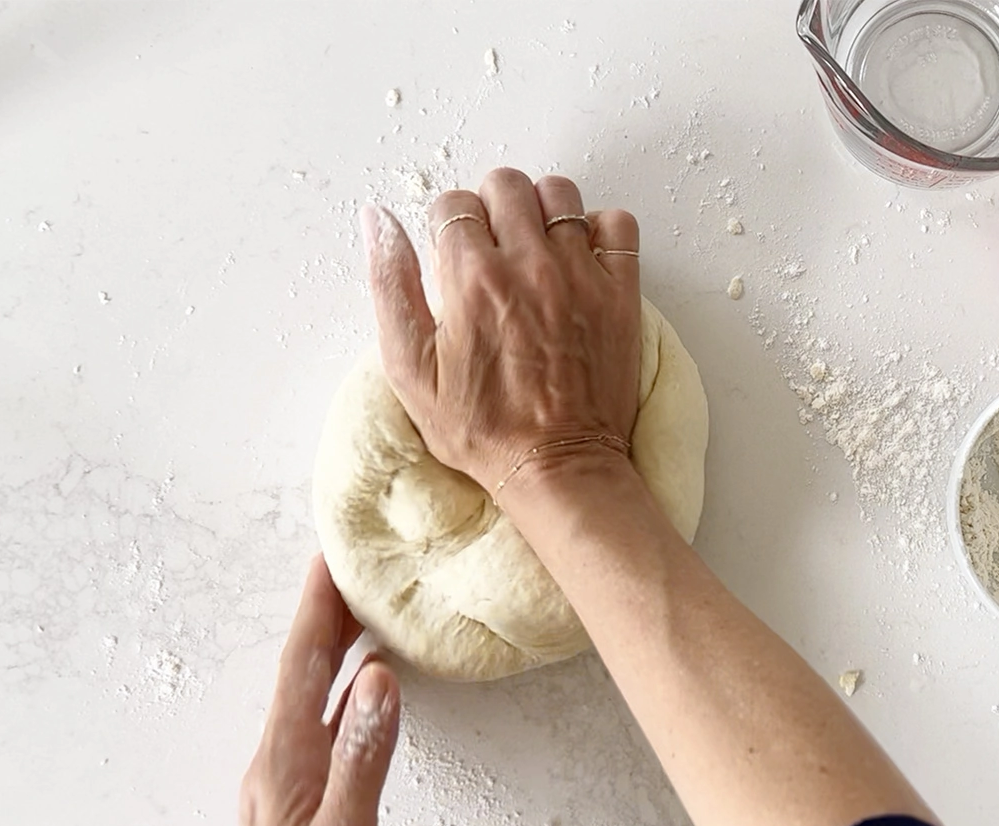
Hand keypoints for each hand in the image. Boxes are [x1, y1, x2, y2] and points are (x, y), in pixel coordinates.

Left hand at [239, 556, 399, 825]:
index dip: (316, 610)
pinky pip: (321, 727)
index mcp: (282, 765)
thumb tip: (378, 679)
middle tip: (348, 570)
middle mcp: (276, 767)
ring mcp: (285, 786)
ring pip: (311, 698)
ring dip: (332, 653)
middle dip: (324, 619)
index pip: (301, 667)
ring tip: (357, 616)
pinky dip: (343, 695)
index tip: (328, 560)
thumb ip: (360, 759)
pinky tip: (363, 694)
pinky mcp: (301, 803)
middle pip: (301, 674)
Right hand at [359, 168, 641, 496]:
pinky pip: (618, 223)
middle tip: (491, 250)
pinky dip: (601, 229)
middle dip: (490, 210)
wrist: (556, 466)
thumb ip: (390, 286)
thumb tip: (377, 220)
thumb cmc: (481, 429)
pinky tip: (581, 259)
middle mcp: (529, 266)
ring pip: (559, 194)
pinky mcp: (621, 292)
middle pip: (505, 186)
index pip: (452, 204)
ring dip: (542, 212)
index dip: (446, 229)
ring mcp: (581, 275)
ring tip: (535, 250)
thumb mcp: (409, 368)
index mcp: (471, 279)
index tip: (453, 260)